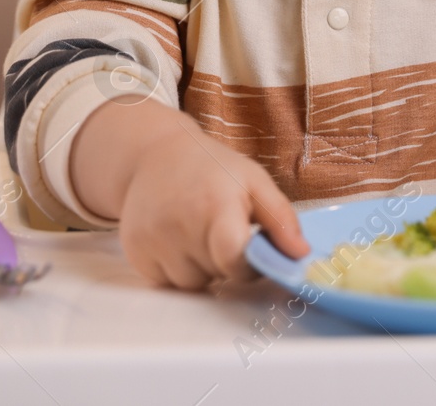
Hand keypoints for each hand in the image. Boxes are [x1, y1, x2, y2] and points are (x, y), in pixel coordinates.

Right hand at [77, 99, 309, 289]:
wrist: (152, 154)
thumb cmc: (210, 168)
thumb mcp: (253, 180)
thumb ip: (281, 219)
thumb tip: (300, 255)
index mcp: (214, 205)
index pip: (235, 261)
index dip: (248, 263)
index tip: (249, 246)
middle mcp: (178, 225)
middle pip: (216, 274)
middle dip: (226, 261)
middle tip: (221, 229)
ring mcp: (152, 239)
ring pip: (190, 283)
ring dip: (200, 267)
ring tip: (197, 232)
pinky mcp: (134, 250)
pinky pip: (165, 281)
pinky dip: (175, 268)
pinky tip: (177, 239)